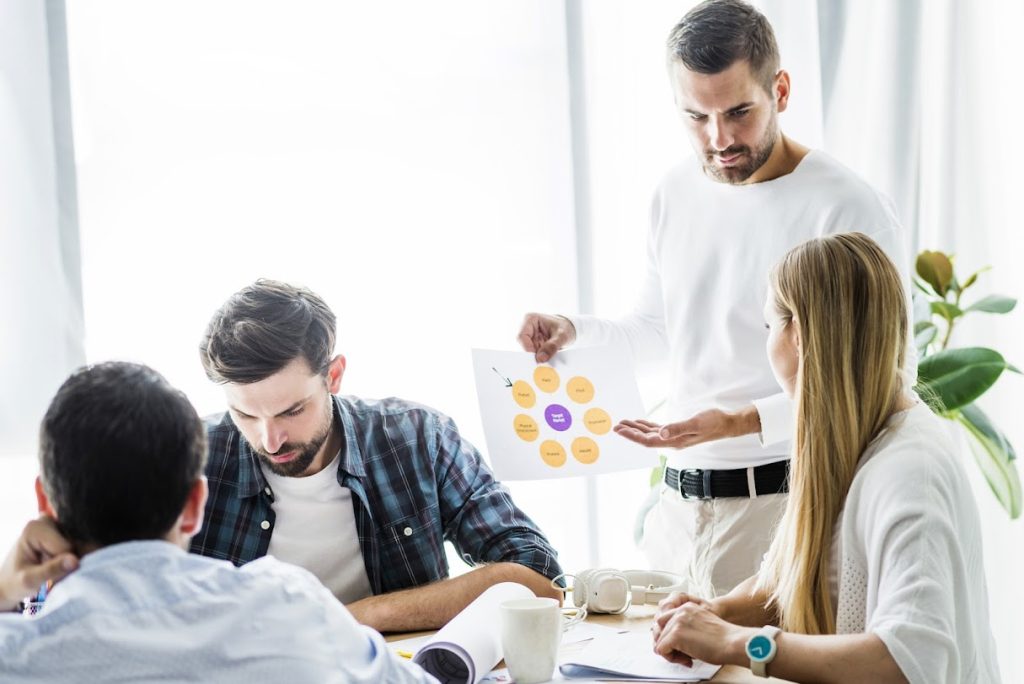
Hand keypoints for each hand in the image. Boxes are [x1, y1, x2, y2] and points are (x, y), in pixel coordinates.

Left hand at [0, 517, 78, 610]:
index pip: (65, 547)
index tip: (46, 574)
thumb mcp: (29, 581)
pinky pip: (80, 544)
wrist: (10, 583)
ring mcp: (56, 524)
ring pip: (80, 544)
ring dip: (72, 561)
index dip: (61, 565)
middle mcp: (47, 520)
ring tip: (54, 568)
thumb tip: (75, 561)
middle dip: (68, 561)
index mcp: (35, 528)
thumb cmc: (15, 582)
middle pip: (74, 543)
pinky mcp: (63, 530)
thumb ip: (51, 570)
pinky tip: (61, 563)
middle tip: (51, 573)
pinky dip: (74, 558)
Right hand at [517, 313, 575, 362]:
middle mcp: (526, 328)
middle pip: (523, 345)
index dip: (528, 348)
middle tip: (544, 362)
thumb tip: (541, 358)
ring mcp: (529, 337)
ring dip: (538, 357)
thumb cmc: (565, 327)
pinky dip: (540, 358)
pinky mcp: (532, 345)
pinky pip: (533, 355)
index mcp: (530, 319)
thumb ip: (552, 346)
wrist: (569, 329)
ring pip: (527, 352)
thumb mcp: (562, 336)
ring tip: (549, 358)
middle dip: (534, 355)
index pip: (521, 336)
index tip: (538, 358)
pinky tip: (548, 358)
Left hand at [614, 407, 758, 449]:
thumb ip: (678, 428)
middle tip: (615, 426)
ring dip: (636, 430)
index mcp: (674, 442)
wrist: (727, 424)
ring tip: (623, 424)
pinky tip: (640, 423)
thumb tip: (660, 434)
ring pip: (650, 435)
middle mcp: (672, 442)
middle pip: (646, 439)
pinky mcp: (678, 432)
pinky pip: (658, 430)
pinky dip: (647, 426)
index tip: (619, 430)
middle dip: (630, 433)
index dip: (632, 436)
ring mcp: (675, 438)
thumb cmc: (714, 423)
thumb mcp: (696, 424)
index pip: (648, 441)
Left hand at [653, 600, 749, 667]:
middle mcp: (679, 611)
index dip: (672, 637)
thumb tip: (672, 642)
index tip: (685, 646)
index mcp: (686, 607)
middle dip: (668, 644)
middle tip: (684, 654)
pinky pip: (661, 649)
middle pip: (660, 630)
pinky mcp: (675, 635)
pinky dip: (671, 658)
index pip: (666, 621)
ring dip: (671, 652)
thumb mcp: (701, 625)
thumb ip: (687, 627)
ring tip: (688, 658)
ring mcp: (676, 622)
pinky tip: (687, 660)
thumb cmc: (723, 639)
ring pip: (660, 641)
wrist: (732, 642)